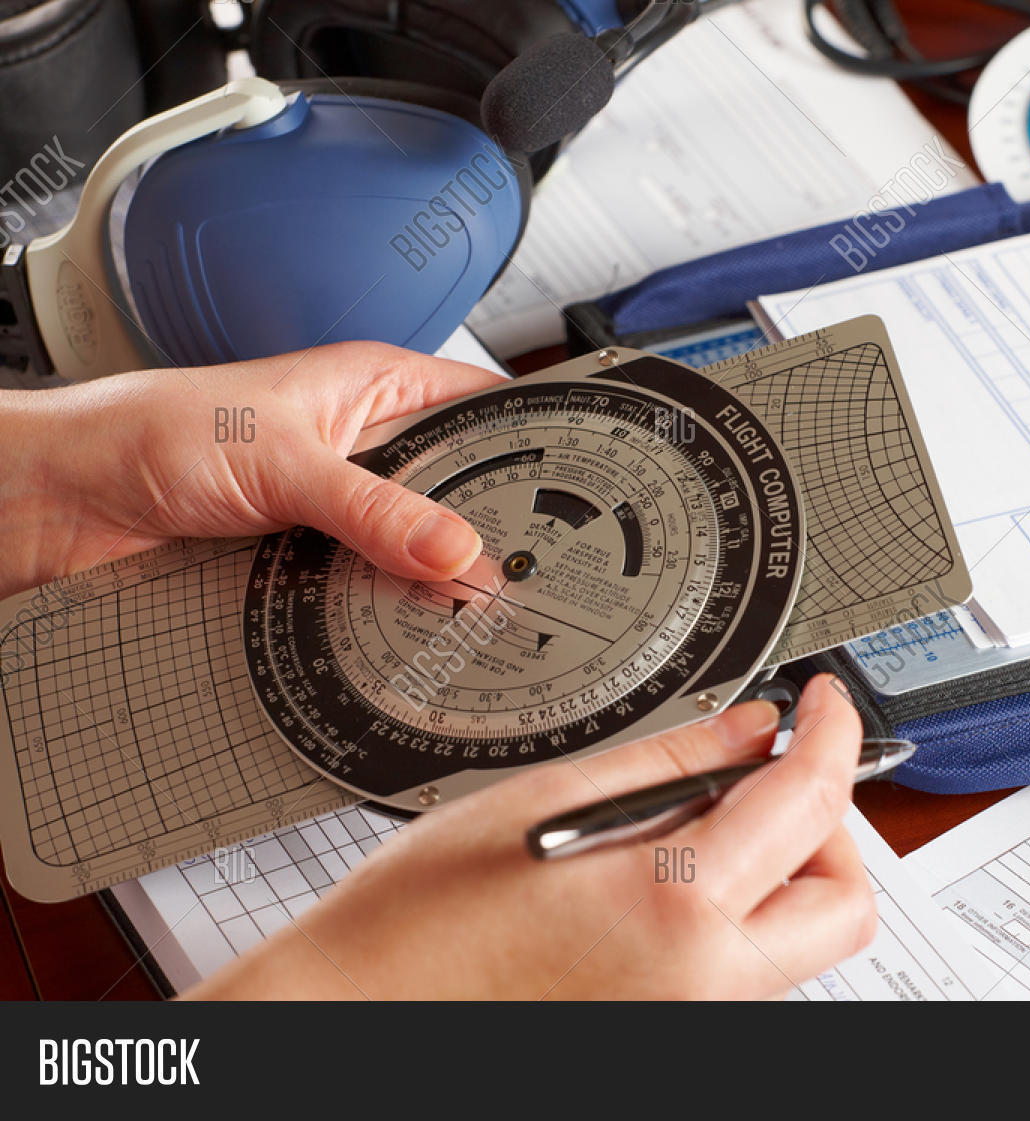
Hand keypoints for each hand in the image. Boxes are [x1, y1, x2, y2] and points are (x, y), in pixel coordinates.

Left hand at [0, 341, 498, 598]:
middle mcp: (362, 446)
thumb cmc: (149, 432)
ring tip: (479, 608)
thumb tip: (457, 550)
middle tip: (534, 569)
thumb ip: (376, 509)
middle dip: (491, 526)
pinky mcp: (309, 560)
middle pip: (458, 488)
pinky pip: (371, 588)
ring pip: (416, 545)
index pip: (481, 407)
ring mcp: (338, 508)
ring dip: (435, 576)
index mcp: (372, 388)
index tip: (577, 486)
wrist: (59, 502)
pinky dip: (389, 610)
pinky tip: (410, 628)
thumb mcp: (284, 461)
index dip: (532, 441)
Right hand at [186, 675, 877, 999]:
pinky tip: (666, 874)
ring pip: (800, 942)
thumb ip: (668, 763)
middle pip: (842, 904)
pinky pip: (747, 972)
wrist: (356, 1016)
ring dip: (782, 869)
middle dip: (828, 825)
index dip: (834, 736)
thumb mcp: (545, 804)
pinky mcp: (672, 1034)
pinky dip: (739, 913)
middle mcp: (704, 987)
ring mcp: (692, 1021)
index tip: (827, 706)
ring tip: (697, 820)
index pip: (810, 805)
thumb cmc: (418, 923)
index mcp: (675, 912)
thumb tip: (751, 731)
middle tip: (770, 775)